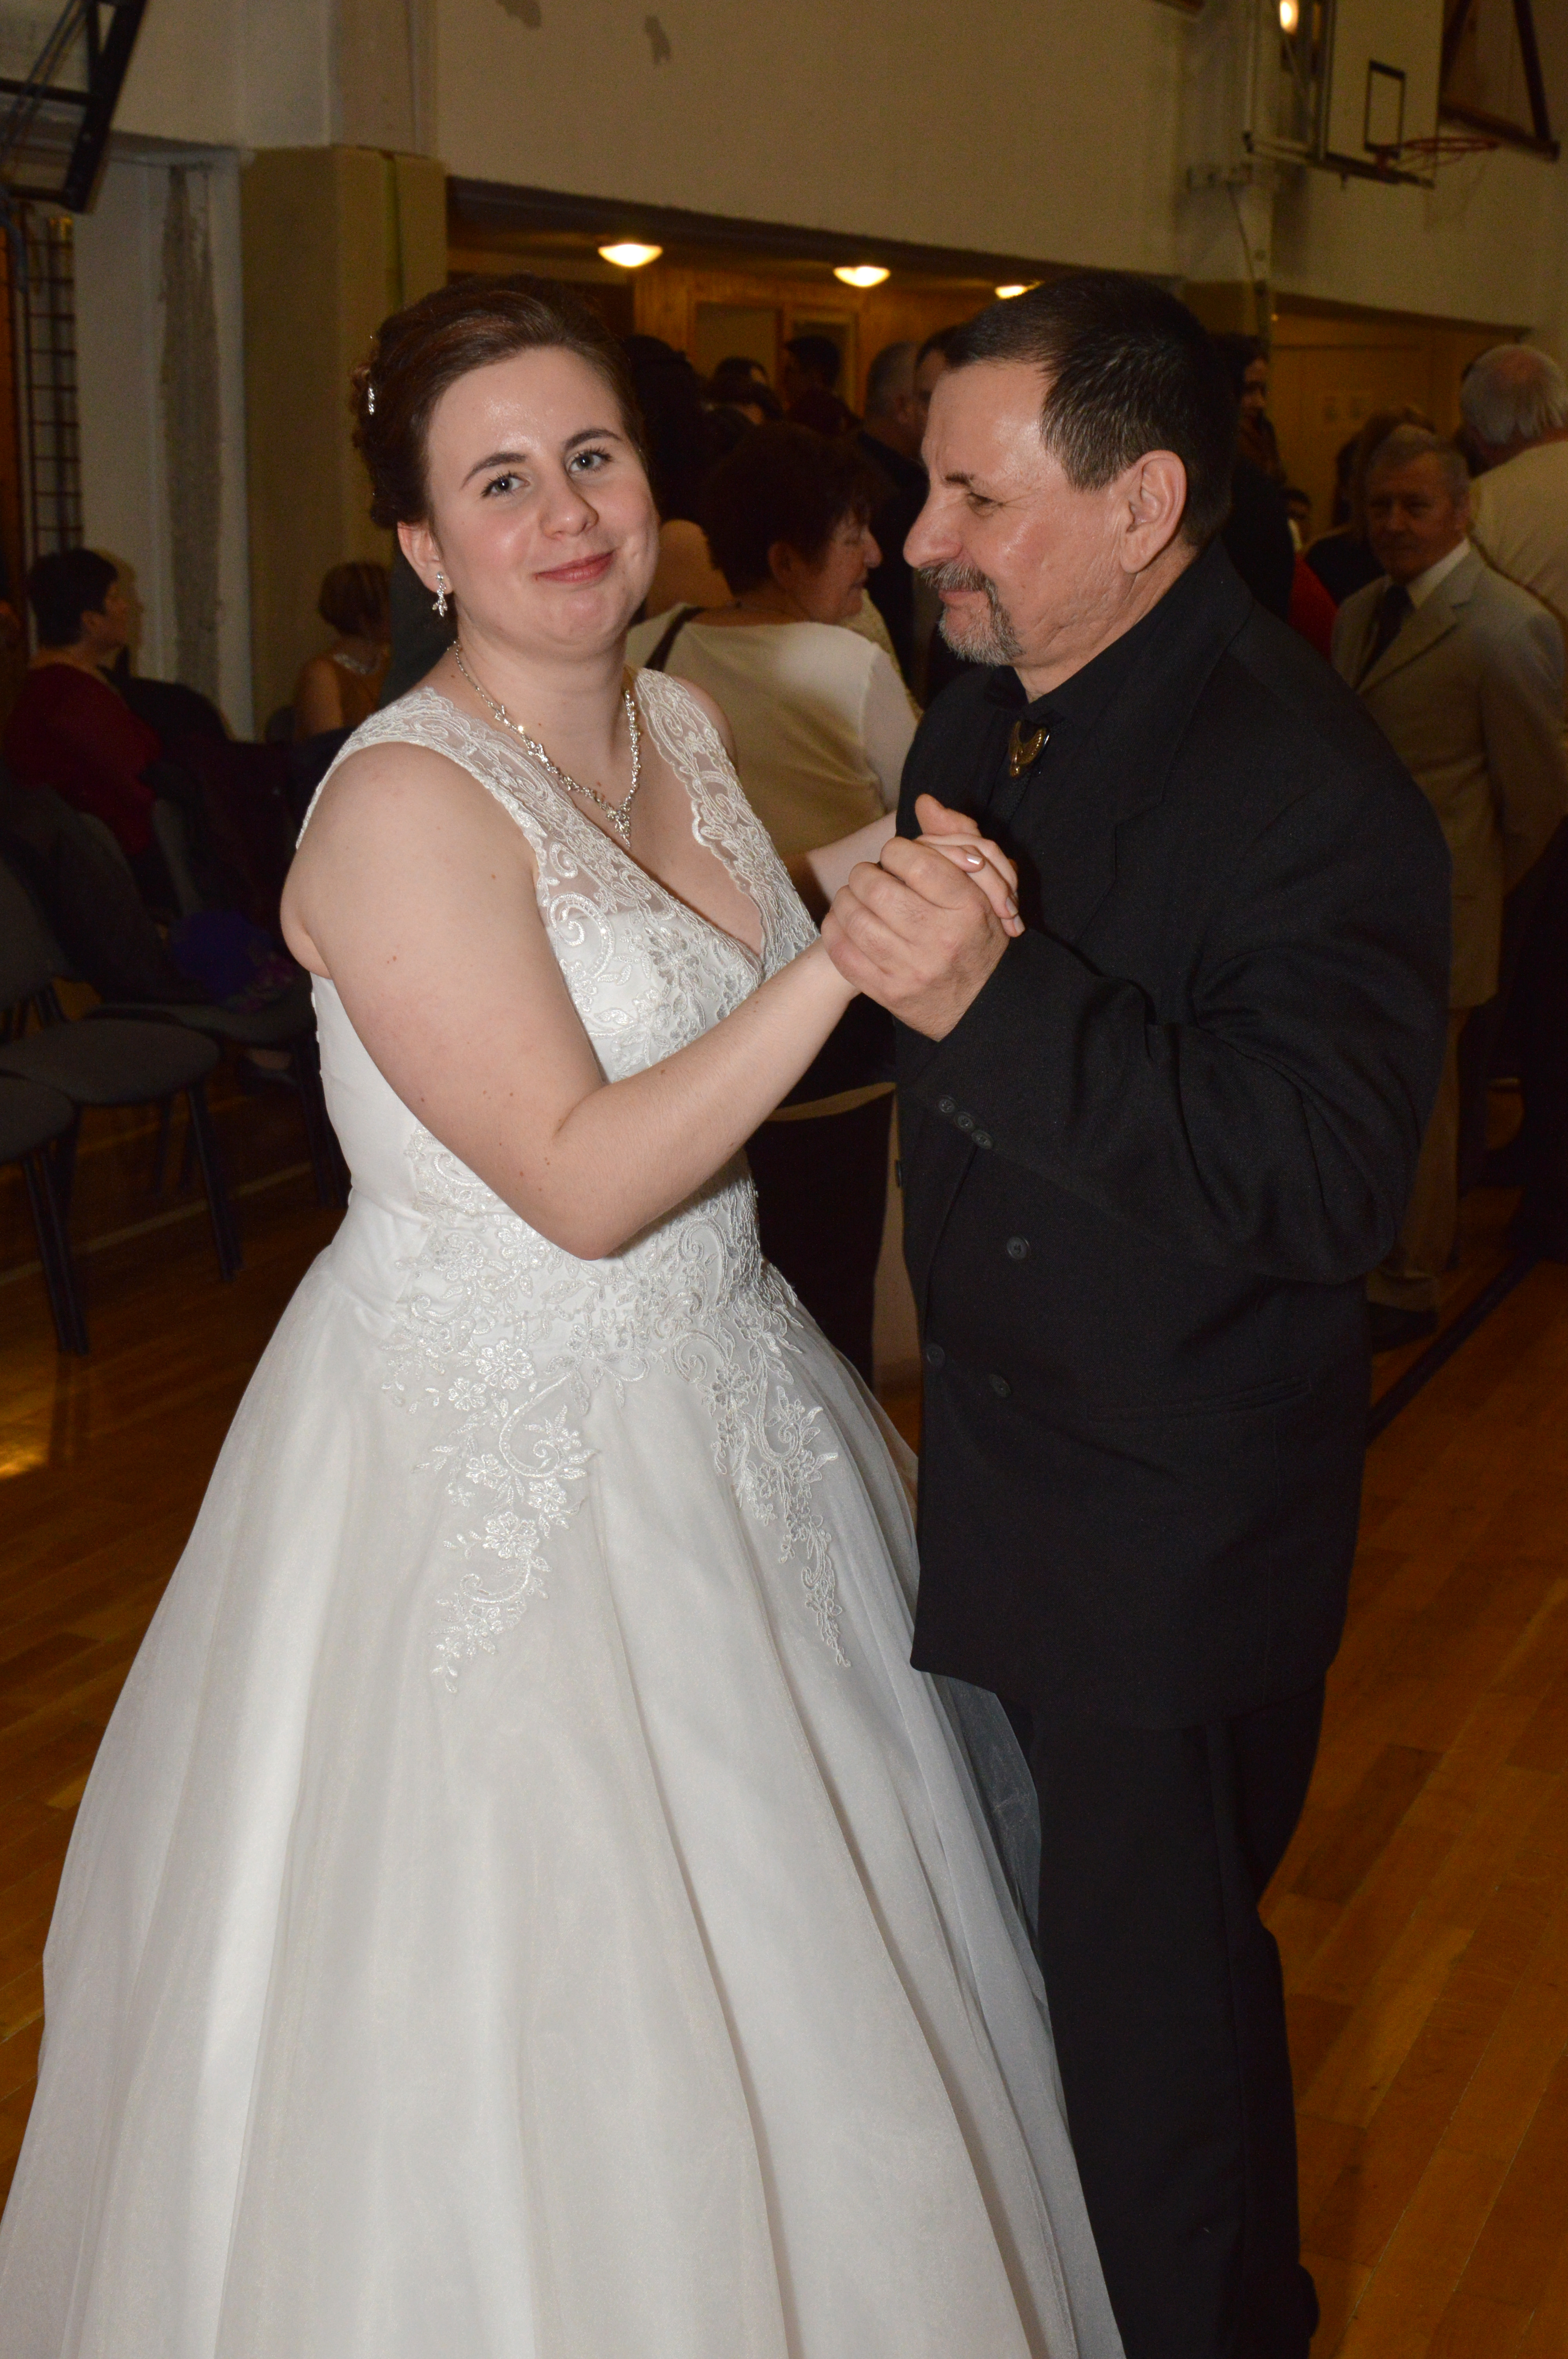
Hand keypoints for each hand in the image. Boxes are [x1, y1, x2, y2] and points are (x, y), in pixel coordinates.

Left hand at [822, 798, 1011, 1037]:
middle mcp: (939, 939)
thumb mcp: (984, 886)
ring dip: (847, 900)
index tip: (896, 858)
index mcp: (968, 908)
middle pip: (875, 887)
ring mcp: (911, 968)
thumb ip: (957, 839)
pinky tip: (846, 923)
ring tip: (857, 898)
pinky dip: (836, 931)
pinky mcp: (888, 992)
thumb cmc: (979, 937)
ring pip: (854, 918)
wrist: (983, 1006)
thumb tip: (923, 802)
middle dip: (865, 875)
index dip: (895, 851)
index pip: (914, 860)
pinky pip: (843, 952)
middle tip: (871, 878)